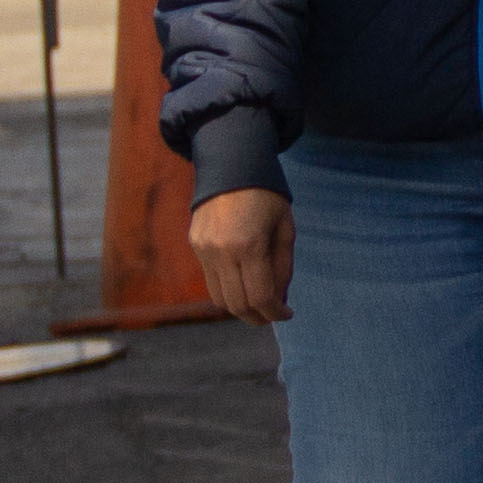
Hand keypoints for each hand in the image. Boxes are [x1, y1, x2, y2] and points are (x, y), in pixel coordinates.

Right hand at [188, 186, 295, 324]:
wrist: (231, 165)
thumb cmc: (267, 195)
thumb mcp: (285, 228)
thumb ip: (283, 267)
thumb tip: (278, 301)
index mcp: (248, 245)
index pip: (260, 296)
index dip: (276, 313)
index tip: (288, 314)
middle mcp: (221, 251)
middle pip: (237, 304)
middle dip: (258, 317)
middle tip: (274, 314)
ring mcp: (203, 250)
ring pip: (219, 298)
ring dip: (240, 308)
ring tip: (260, 304)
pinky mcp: (195, 246)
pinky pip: (210, 281)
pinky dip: (228, 291)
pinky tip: (244, 286)